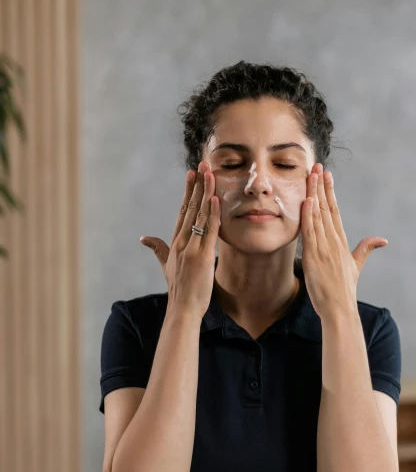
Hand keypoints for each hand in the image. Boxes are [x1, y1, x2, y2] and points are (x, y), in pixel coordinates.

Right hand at [139, 161, 220, 317]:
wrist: (182, 308)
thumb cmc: (179, 289)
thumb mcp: (166, 266)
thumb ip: (157, 250)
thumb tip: (144, 238)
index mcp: (175, 241)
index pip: (182, 211)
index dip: (188, 191)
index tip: (192, 174)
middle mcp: (181, 241)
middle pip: (190, 207)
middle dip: (197, 185)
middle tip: (202, 164)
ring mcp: (191, 247)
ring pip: (200, 214)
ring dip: (206, 192)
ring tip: (211, 173)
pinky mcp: (202, 256)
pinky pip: (210, 230)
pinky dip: (213, 214)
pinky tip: (216, 199)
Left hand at [300, 162, 387, 319]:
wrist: (340, 309)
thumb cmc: (344, 291)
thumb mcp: (356, 266)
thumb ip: (366, 250)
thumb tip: (383, 240)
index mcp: (342, 242)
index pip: (335, 211)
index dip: (330, 192)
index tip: (326, 175)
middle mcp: (334, 242)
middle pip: (327, 208)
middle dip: (321, 186)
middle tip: (317, 166)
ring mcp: (325, 248)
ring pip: (318, 216)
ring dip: (314, 194)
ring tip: (310, 176)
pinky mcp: (314, 257)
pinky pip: (310, 232)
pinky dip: (309, 216)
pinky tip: (308, 201)